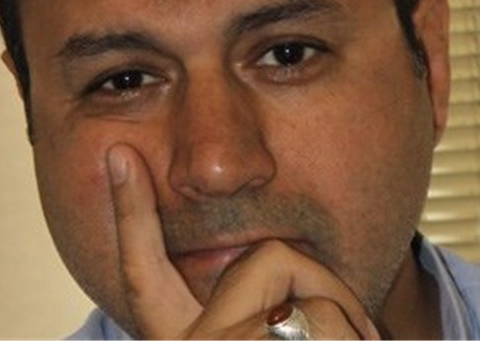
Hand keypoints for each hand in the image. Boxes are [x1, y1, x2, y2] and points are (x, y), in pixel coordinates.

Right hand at [107, 143, 380, 338]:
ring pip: (309, 288)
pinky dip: (358, 333)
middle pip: (266, 258)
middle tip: (351, 337)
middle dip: (324, 281)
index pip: (144, 276)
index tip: (121, 156)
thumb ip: (260, 317)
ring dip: (353, 324)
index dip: (128, 213)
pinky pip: (323, 314)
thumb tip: (283, 275)